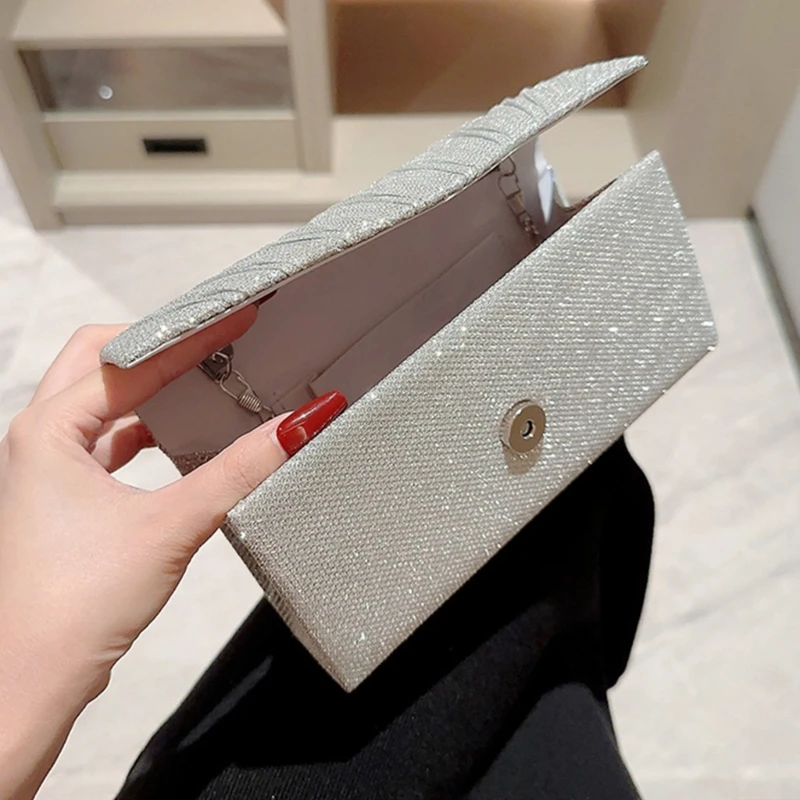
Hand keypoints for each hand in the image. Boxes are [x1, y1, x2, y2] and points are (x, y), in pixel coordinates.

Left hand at [0, 309, 345, 798]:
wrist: (28, 683)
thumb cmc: (71, 609)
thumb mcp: (172, 524)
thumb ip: (241, 470)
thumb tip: (298, 424)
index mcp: (47, 430)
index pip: (130, 357)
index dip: (192, 335)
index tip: (238, 319)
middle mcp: (40, 440)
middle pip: (104, 361)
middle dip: (162, 348)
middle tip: (219, 342)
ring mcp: (49, 469)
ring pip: (106, 402)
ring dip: (156, 389)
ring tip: (210, 382)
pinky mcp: (67, 498)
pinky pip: (110, 442)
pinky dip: (149, 430)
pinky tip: (184, 440)